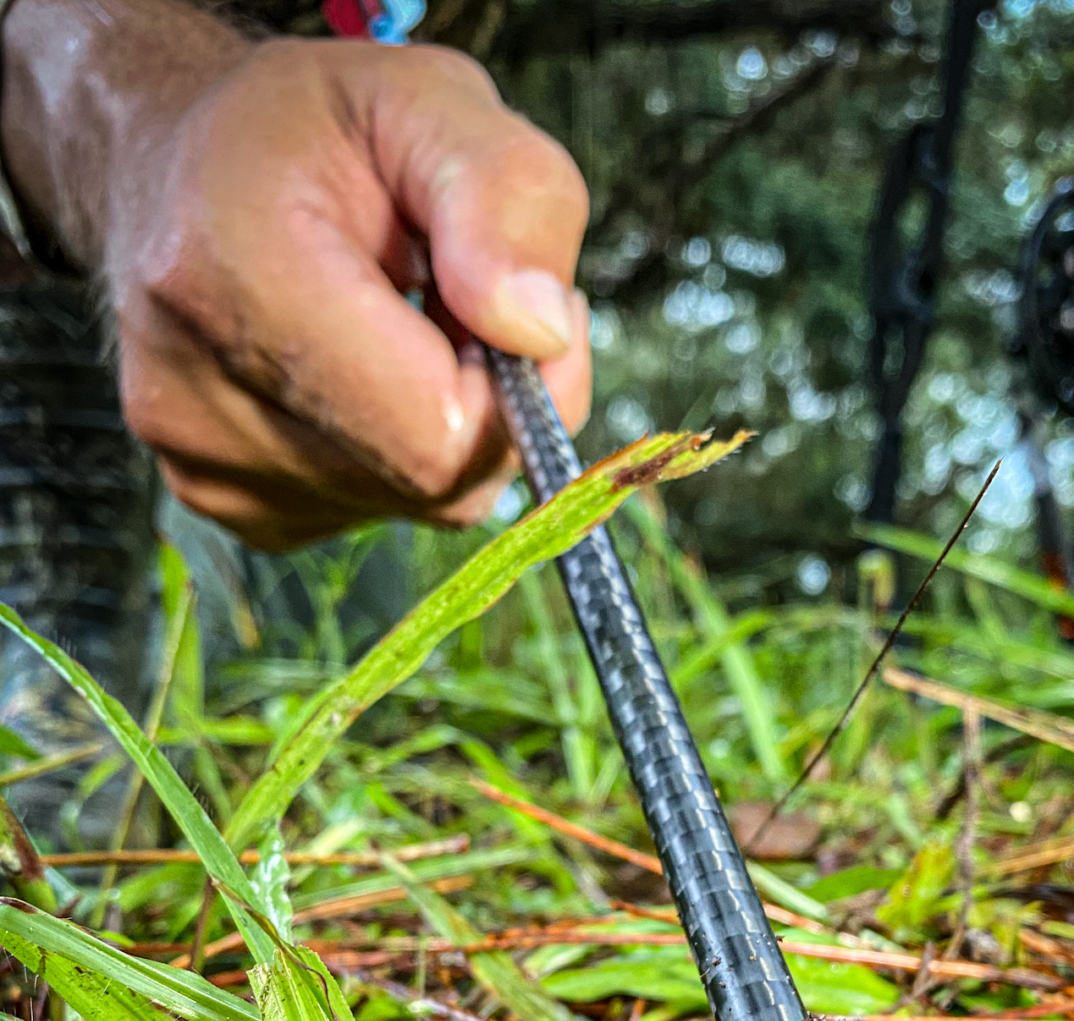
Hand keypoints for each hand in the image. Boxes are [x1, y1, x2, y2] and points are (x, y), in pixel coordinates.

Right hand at [2, 1, 590, 547]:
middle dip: (486, 399)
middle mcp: (191, 394)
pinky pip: (373, 509)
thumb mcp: (433, 99)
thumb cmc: (304, 129)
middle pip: (433, 482)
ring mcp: (201, 466)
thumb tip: (540, 331)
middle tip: (458, 298)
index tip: (519, 308)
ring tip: (397, 320)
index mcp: (231, 276)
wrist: (175, 168)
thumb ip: (508, 197)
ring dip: (442, 420)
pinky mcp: (225, 502)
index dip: (519, 390)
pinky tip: (358, 370)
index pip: (439, 436)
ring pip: (413, 502)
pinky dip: (396, 448)